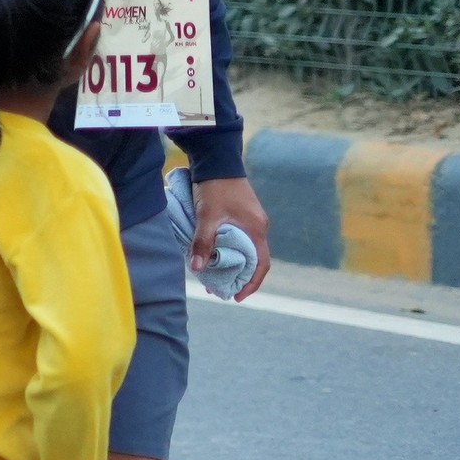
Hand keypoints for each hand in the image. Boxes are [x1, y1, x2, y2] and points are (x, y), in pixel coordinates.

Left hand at [193, 174, 273, 298]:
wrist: (217, 162)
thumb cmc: (215, 188)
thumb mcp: (207, 216)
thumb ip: (202, 242)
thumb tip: (197, 268)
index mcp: (257, 230)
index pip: (261, 265)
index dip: (252, 283)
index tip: (238, 297)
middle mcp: (258, 227)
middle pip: (252, 260)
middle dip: (238, 277)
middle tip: (219, 289)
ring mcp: (250, 221)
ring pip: (244, 249)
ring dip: (231, 264)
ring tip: (211, 276)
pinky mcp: (241, 215)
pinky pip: (238, 239)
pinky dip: (228, 251)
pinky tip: (211, 255)